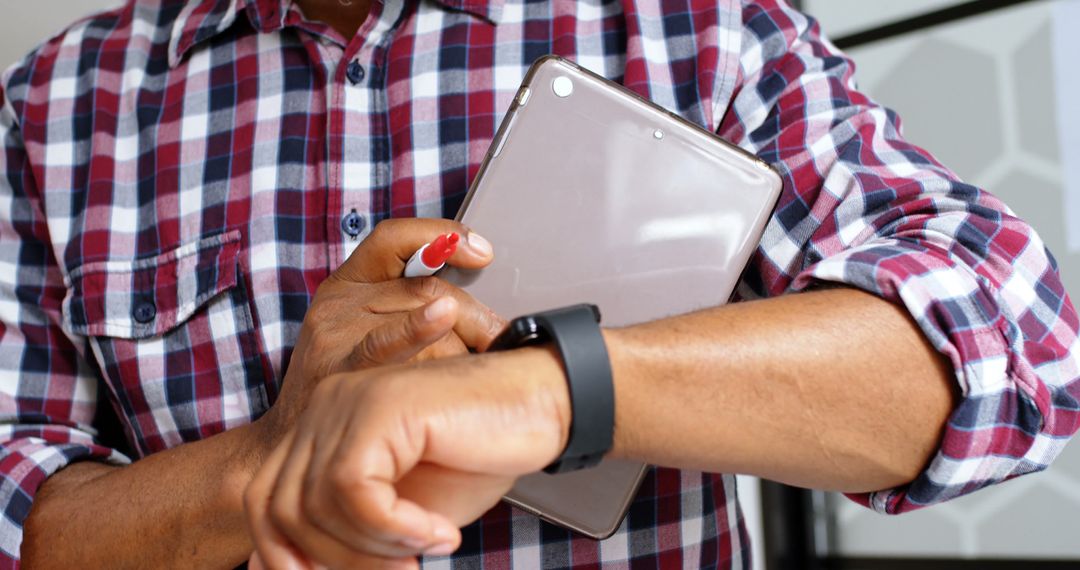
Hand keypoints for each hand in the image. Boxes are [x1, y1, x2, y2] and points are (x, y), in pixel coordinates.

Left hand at [244, 348, 570, 569]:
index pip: (264, 501)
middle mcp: (325, 407)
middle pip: (280, 507)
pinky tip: (437, 532)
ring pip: (318, 504)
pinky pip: (357, 491)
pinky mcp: (381, 407)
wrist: (542, 407)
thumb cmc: (479, 454)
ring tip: (423, 550)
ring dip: (374, 548)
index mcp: (322, 427)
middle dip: (332, 561)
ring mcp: (349, 401)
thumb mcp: (401, 516)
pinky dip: (397, 528)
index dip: (283, 557)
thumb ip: (348, 535)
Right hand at [253, 219, 505, 461]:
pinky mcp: (340, 370)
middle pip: (425, 286)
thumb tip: (483, 315)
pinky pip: (386, 340)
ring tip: (482, 364)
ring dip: (463, 340)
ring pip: (420, 312)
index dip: (442, 235)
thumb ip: (409, 312)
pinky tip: (442, 319)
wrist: (291, 447)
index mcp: (348, 286)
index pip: (395, 239)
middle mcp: (342, 304)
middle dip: (473, 312)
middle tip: (499, 338)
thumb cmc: (342, 392)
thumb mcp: (361, 335)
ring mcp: (339, 335)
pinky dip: (421, 327)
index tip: (481, 251)